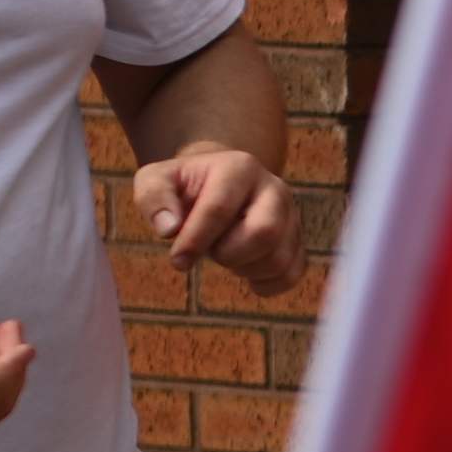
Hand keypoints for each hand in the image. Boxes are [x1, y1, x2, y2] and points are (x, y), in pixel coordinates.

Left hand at [139, 139, 304, 295]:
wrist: (219, 187)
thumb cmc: (184, 187)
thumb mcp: (156, 181)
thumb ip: (154, 198)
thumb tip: (169, 229)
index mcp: (239, 168)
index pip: (220, 209)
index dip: (196, 240)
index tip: (177, 261)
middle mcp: (274, 188)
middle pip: (264, 233)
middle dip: (229, 254)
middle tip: (211, 252)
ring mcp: (291, 216)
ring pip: (278, 259)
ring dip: (244, 269)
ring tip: (226, 254)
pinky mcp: (298, 241)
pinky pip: (292, 274)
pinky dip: (266, 284)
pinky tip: (245, 272)